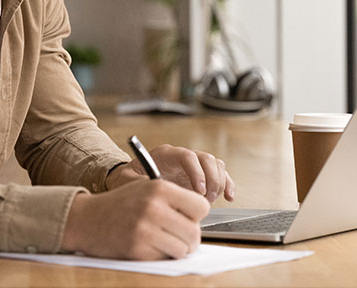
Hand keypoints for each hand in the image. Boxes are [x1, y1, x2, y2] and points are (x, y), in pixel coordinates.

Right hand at [60, 179, 208, 259]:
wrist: (86, 218)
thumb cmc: (120, 204)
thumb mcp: (146, 188)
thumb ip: (173, 199)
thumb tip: (201, 216)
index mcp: (160, 188)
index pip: (201, 206)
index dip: (196, 215)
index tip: (187, 217)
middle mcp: (154, 207)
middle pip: (195, 232)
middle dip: (189, 238)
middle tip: (178, 236)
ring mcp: (146, 229)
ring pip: (184, 249)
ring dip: (176, 249)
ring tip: (163, 241)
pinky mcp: (138, 249)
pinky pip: (165, 258)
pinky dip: (160, 255)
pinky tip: (148, 245)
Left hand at [107, 144, 235, 202]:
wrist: (132, 181)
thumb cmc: (129, 180)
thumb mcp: (127, 180)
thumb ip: (139, 183)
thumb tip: (154, 189)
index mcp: (166, 154)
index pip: (187, 156)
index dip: (196, 172)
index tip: (198, 191)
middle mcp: (182, 156)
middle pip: (206, 159)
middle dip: (210, 179)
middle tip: (206, 199)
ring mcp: (194, 166)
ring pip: (216, 164)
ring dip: (218, 183)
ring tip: (209, 202)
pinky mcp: (202, 176)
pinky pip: (221, 175)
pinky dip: (227, 185)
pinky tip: (228, 198)